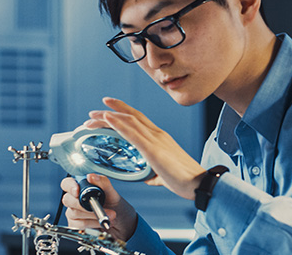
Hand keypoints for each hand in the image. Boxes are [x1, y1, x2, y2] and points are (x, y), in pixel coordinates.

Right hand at [61, 174, 137, 240]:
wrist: (123, 224)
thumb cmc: (117, 207)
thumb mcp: (113, 194)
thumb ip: (103, 183)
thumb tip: (91, 176)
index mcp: (83, 188)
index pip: (67, 184)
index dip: (69, 186)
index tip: (77, 191)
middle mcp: (76, 200)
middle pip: (68, 199)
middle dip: (84, 205)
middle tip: (100, 206)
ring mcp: (75, 213)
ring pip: (74, 213)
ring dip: (93, 215)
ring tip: (108, 214)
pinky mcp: (77, 225)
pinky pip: (78, 225)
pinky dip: (91, 223)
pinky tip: (101, 222)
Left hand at [81, 97, 206, 199]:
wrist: (199, 183)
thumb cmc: (186, 180)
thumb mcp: (163, 173)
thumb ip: (153, 172)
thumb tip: (145, 176)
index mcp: (161, 138)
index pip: (139, 118)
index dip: (123, 110)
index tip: (108, 108)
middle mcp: (158, 134)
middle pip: (130, 116)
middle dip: (110, 111)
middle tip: (93, 112)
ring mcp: (156, 140)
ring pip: (129, 121)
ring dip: (108, 116)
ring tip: (92, 116)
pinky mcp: (153, 150)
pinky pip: (133, 133)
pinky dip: (118, 124)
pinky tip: (107, 119)